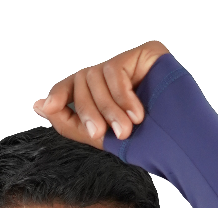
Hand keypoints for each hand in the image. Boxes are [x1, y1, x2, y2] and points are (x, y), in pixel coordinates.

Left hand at [32, 41, 169, 149]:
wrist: (179, 143)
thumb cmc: (143, 145)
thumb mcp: (98, 137)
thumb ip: (67, 120)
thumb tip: (38, 105)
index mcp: (102, 92)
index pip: (72, 84)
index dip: (59, 93)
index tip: (48, 106)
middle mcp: (114, 74)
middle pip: (82, 79)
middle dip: (89, 110)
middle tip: (102, 135)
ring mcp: (130, 61)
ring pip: (97, 74)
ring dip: (109, 108)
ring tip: (125, 130)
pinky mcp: (146, 52)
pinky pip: (116, 69)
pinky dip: (122, 95)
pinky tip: (137, 114)